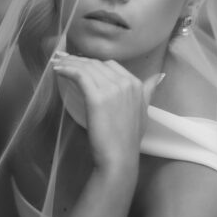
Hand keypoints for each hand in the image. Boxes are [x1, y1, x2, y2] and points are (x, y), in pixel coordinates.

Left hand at [51, 53, 162, 175]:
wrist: (120, 157)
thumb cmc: (128, 139)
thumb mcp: (144, 111)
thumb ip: (148, 91)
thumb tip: (158, 77)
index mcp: (136, 85)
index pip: (111, 65)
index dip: (94, 63)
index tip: (80, 63)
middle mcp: (125, 82)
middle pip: (97, 64)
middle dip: (79, 60)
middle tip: (63, 59)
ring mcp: (112, 89)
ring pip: (87, 68)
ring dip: (70, 63)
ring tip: (58, 63)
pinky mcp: (97, 97)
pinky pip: (79, 76)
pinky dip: (67, 70)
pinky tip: (58, 70)